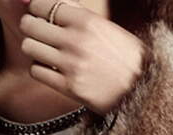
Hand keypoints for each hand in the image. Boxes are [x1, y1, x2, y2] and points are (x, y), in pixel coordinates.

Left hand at [18, 0, 147, 114]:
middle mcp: (76, 41)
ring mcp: (71, 65)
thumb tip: (52, 1)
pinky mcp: (69, 87)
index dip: (37, 8)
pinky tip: (50, 67)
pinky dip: (40, 68)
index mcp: (86, 21)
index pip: (42, 4)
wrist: (143, 89)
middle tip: (38, 31)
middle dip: (30, 26)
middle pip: (30, 25)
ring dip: (33, 47)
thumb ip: (77, 12)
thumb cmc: (125, 55)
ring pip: (29, 47)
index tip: (41, 13)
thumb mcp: (106, 27)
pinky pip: (36, 71)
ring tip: (44, 50)